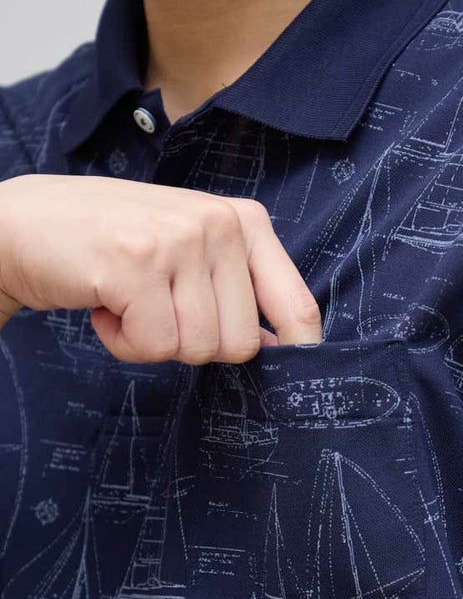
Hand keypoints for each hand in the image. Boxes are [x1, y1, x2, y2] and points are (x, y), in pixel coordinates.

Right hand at [0, 173, 321, 360]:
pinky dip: (123, 343)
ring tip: (128, 300)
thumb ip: (238, 289)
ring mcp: (178, 240)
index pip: (298, 305)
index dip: (298, 352)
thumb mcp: (190, 250)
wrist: (21, 222)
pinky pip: (154, 347)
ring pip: (197, 349)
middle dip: (193, 344)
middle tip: (156, 309)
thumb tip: (282, 345)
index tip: (291, 378)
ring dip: (153, 342)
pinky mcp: (137, 265)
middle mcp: (219, 224)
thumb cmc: (112, 245)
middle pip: (242, 344)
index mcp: (244, 221)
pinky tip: (105, 303)